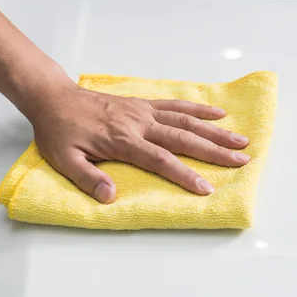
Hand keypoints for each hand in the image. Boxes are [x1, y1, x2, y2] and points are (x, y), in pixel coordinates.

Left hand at [25, 71, 249, 203]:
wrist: (55, 98)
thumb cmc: (60, 132)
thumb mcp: (64, 160)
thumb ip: (88, 179)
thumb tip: (111, 198)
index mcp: (122, 141)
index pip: (160, 160)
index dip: (185, 174)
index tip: (207, 188)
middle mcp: (139, 124)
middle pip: (184, 138)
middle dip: (215, 151)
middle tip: (241, 160)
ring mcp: (144, 111)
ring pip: (186, 120)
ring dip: (215, 131)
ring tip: (240, 140)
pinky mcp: (145, 104)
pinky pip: (176, 105)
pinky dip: (199, 108)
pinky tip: (219, 113)